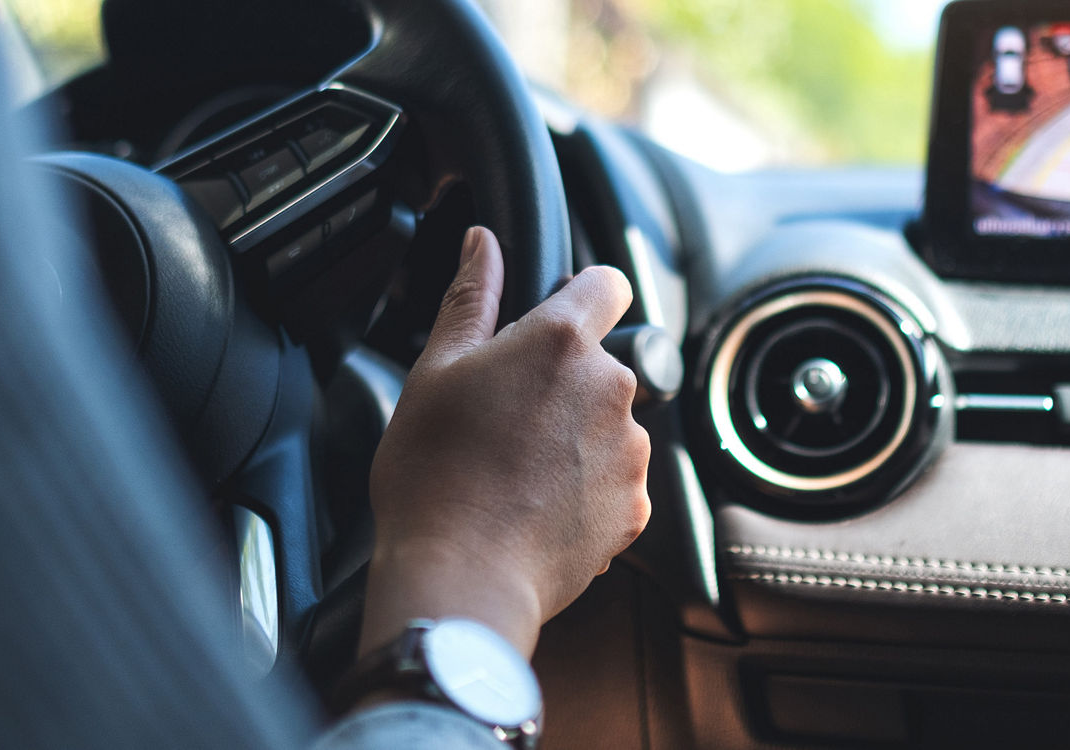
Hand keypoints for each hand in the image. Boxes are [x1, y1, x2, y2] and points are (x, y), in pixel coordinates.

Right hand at [361, 227, 651, 657]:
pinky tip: (536, 506)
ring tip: (515, 471)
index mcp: (560, 341)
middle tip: (503, 419)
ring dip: (575, 437)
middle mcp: (610, 388)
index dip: (583, 292)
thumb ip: (470, 297)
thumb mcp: (434, 371)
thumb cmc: (433, 476)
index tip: (559, 314)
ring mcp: (629, 451)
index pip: (607, 282)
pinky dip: (586, 489)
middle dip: (562, 382)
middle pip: (599, 363)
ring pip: (608, 424)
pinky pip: (615, 481)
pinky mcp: (636, 507)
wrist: (461, 576)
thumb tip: (482, 242)